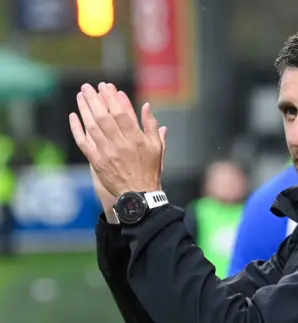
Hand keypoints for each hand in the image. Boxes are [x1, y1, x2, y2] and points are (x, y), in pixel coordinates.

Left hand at [69, 82, 166, 198]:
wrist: (138, 194)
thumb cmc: (150, 170)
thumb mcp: (157, 147)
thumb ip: (152, 125)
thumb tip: (147, 106)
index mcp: (136, 139)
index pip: (121, 113)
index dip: (113, 98)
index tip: (107, 87)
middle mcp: (120, 144)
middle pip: (104, 117)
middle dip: (95, 99)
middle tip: (89, 87)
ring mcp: (106, 152)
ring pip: (92, 126)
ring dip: (85, 109)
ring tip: (81, 95)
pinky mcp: (96, 161)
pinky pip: (83, 142)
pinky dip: (77, 128)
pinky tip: (74, 116)